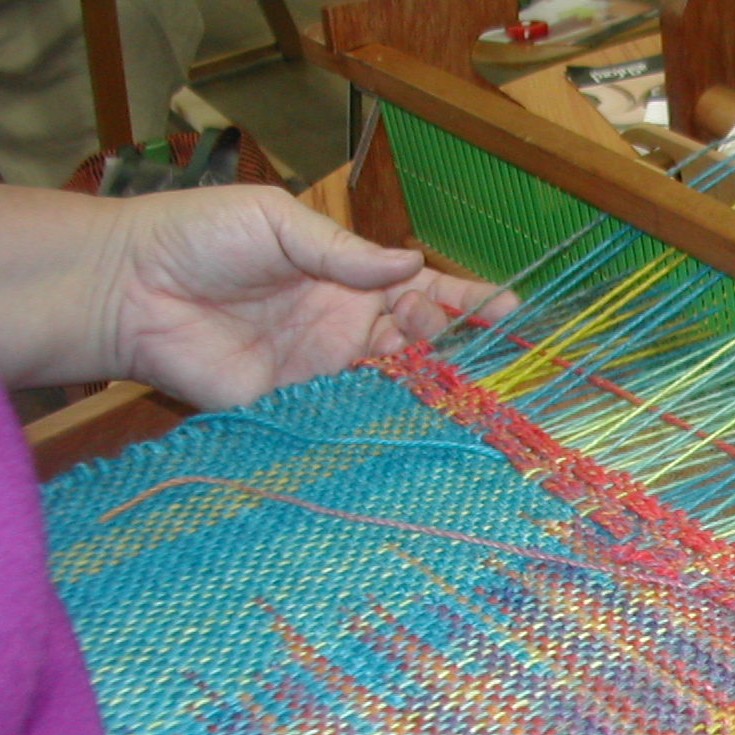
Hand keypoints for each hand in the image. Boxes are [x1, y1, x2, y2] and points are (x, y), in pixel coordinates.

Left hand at [111, 185, 515, 409]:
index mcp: (346, 275)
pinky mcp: (298, 407)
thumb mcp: (276, 221)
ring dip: (428, 380)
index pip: (420, 288)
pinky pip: (351, 414)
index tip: (510, 310)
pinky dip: (385, 417)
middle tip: (459, 339)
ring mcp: (325, 369)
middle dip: (451, 339)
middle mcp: (345, 325)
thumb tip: (411, 265)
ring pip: (395, 380)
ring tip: (457, 382)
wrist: (131, 288)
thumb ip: (342, 250)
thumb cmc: (199, 237)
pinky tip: (415, 418)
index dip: (466, 299)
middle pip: (419, 339)